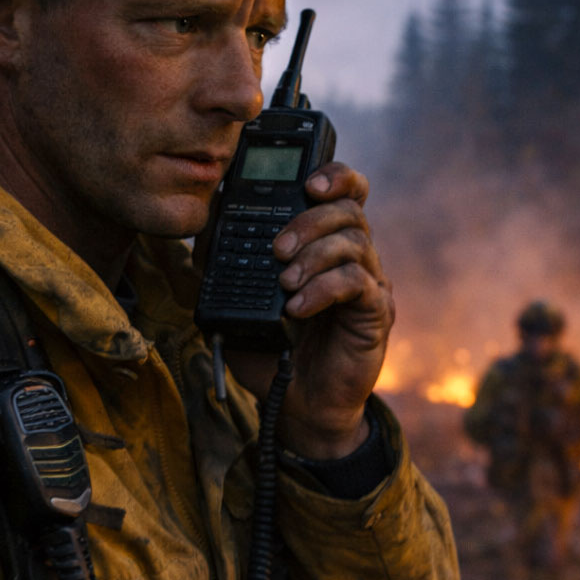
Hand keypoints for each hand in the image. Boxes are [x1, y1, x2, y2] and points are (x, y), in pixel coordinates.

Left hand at [226, 162, 394, 458]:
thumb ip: (225, 267)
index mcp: (325, 244)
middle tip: (279, 247)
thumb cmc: (271, 351)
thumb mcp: (237, 303)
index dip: (334, 175)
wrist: (297, 404)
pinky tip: (297, 308)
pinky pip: (357, 283)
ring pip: (355, 241)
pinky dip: (323, 289)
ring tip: (284, 281)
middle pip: (350, 209)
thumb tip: (203, 233)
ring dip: (314, 255)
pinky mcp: (375, 313)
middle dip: (311, 220)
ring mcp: (369, 283)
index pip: (344, 192)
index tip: (307, 182)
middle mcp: (353, 257)